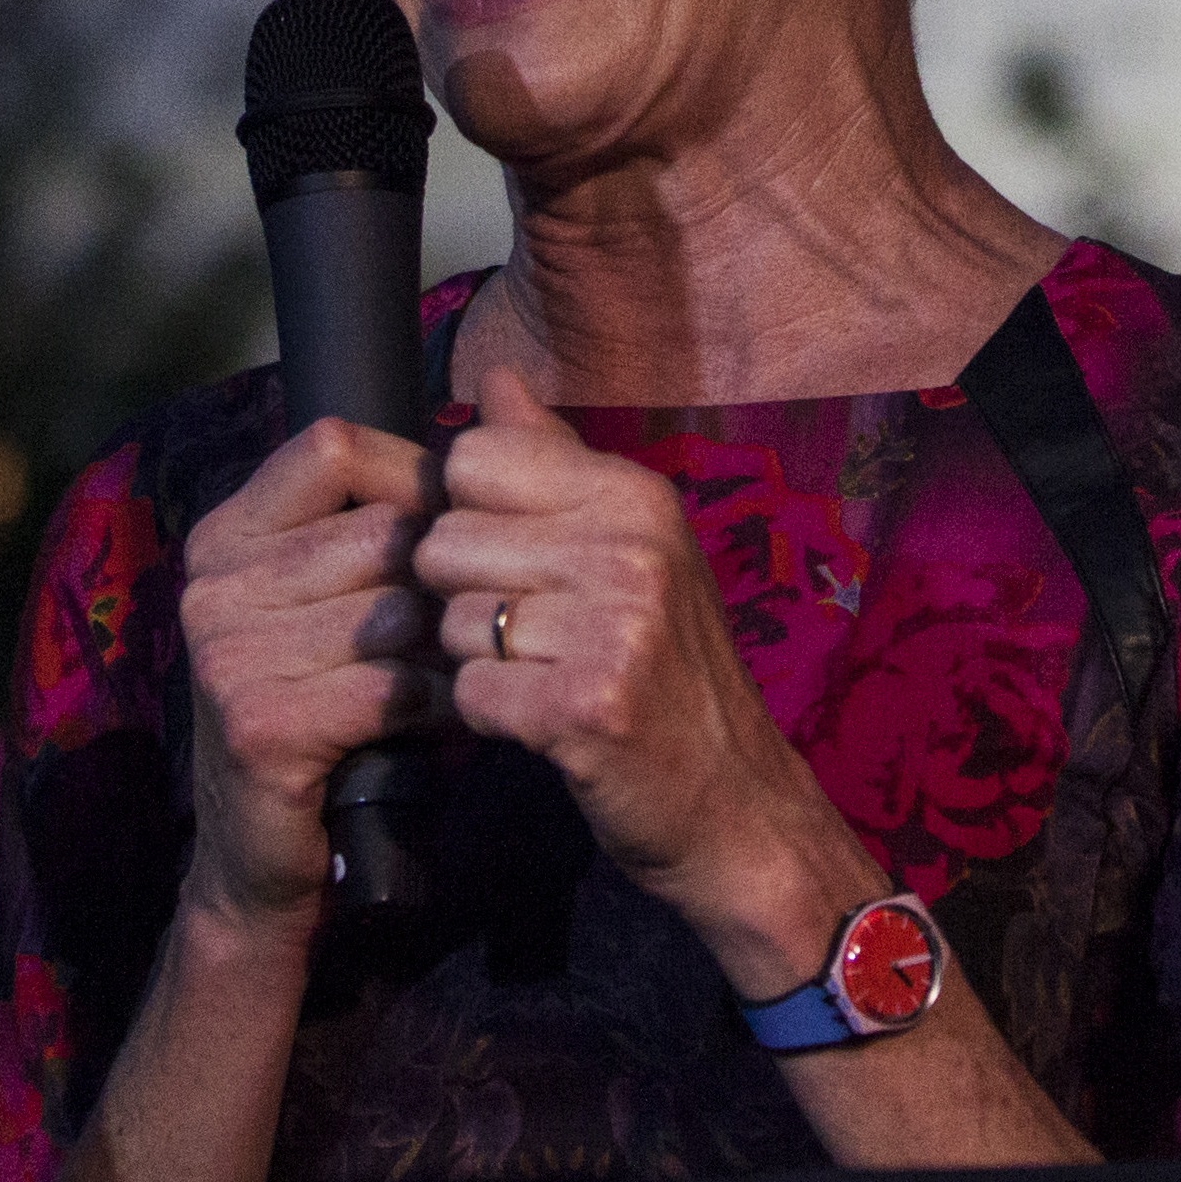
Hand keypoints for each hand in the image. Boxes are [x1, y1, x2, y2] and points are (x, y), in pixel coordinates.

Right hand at [174, 413, 442, 940]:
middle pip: (377, 532)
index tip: (458, 526)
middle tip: (481, 619)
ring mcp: (226, 654)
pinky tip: (454, 717)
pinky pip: (388, 687)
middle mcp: (211, 583)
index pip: (334, 447)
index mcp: (226, 533)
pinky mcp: (258, 725)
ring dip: (450, 646)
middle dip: (444, 579)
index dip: (415, 475)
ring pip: (393, 611)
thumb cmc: (330, 707)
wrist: (265, 856)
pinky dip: (438, 704)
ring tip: (473, 667)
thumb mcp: (350, 597)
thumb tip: (505, 387)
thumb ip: (404, 501)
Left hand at [411, 371, 879, 993]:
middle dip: (462, 596)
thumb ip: (551, 459)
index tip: (507, 562)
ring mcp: (614, 625)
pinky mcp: (587, 704)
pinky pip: (469, 691)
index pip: (472, 457)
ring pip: (451, 620)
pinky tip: (535, 722)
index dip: (466, 515)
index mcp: (634, 492)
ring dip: (475, 663)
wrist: (734, 802)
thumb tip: (494, 379)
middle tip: (523, 635)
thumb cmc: (667, 668)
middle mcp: (629, 545)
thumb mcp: (628, 545)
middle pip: (445, 540)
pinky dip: (487, 718)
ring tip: (535, 678)